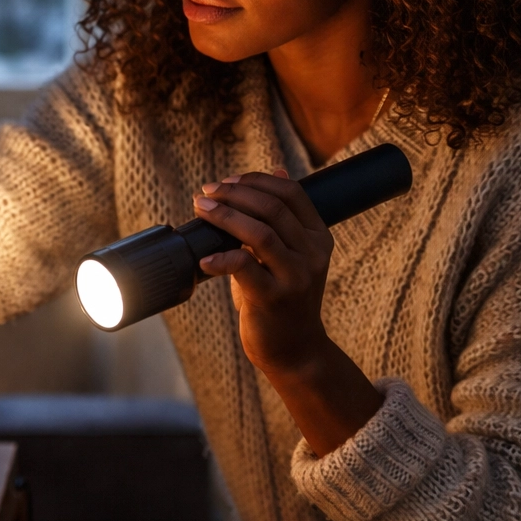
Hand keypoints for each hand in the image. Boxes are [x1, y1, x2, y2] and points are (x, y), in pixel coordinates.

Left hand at [193, 168, 333, 375]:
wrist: (295, 350)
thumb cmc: (285, 297)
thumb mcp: (292, 254)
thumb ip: (285, 218)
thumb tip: (279, 171)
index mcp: (318, 237)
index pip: (291, 192)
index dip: (256, 181)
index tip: (227, 182)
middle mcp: (312, 254)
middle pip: (272, 208)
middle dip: (234, 194)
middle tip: (206, 194)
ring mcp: (295, 277)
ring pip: (259, 232)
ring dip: (225, 217)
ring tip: (202, 210)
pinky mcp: (274, 298)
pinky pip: (243, 267)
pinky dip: (220, 258)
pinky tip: (205, 259)